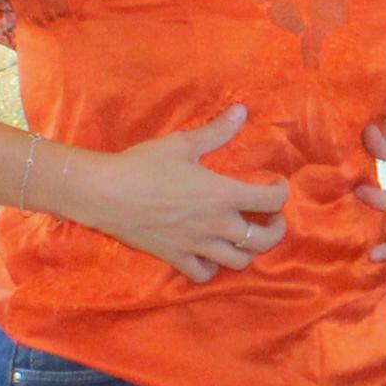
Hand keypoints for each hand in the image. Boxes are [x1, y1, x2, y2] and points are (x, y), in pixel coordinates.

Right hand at [56, 106, 287, 282]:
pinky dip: (212, 268)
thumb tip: (240, 111)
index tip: (276, 185)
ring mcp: (197, 245)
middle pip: (263, 240)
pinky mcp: (175, 257)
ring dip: (248, 251)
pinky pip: (203, 274)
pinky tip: (210, 256)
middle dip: (275, 230)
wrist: (104, 193)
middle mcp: (217, 225)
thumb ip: (216, 131)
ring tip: (244, 238)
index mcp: (224, 195)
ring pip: (239, 262)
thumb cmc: (143, 165)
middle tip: (271, 219)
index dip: (281, 192)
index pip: (271, 201)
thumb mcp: (182, 144)